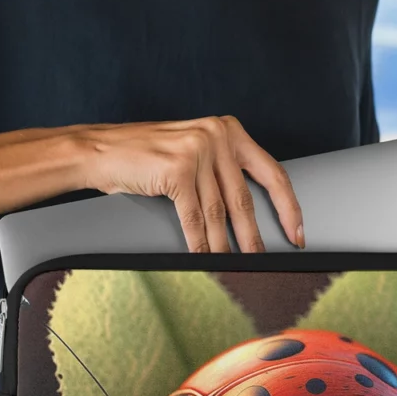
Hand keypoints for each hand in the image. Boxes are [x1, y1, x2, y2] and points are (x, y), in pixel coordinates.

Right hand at [77, 114, 304, 253]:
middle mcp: (217, 135)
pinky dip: (198, 242)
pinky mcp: (177, 169)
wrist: (100, 150)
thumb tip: (248, 215)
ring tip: (233, 265)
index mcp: (228, 130)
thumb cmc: (144, 155)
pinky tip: (204, 257)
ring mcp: (197, 151)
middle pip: (244, 198)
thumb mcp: (193, 151)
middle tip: (264, 260)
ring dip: (225, 245)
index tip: (296, 231)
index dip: (288, 206)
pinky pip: (193, 217)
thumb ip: (221, 170)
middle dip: (254, 236)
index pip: (272, 172)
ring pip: (218, 212)